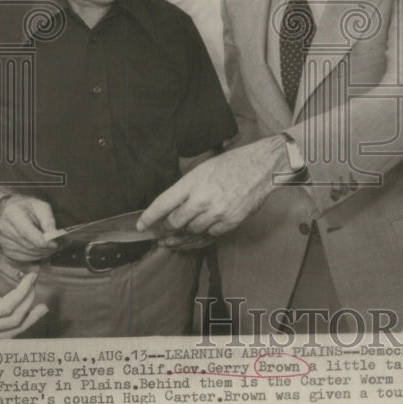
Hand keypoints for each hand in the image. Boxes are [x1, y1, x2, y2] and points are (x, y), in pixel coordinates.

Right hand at [0, 194, 58, 261]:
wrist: (11, 210)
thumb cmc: (28, 207)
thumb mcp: (41, 207)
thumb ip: (48, 220)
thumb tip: (53, 235)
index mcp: (12, 213)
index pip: (26, 232)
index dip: (42, 241)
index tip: (55, 244)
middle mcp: (5, 228)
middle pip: (28, 244)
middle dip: (46, 248)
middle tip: (59, 246)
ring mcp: (3, 240)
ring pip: (27, 253)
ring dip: (43, 253)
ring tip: (53, 248)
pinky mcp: (5, 249)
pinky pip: (23, 257)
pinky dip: (36, 256)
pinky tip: (43, 251)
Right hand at [0, 231, 47, 339]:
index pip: (6, 306)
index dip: (23, 292)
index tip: (31, 277)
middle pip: (12, 320)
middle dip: (27, 301)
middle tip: (34, 284)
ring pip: (8, 335)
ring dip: (27, 321)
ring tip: (42, 309)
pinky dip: (15, 330)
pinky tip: (22, 321)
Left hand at [137, 135, 286, 237]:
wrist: (261, 168)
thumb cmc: (232, 165)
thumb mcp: (203, 168)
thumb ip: (186, 187)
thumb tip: (171, 206)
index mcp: (192, 182)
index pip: (163, 204)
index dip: (149, 218)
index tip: (141, 226)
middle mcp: (202, 198)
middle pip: (174, 223)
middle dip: (164, 230)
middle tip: (160, 234)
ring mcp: (216, 212)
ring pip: (191, 232)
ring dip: (183, 235)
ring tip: (176, 239)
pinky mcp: (229, 223)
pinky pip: (209, 235)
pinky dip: (202, 236)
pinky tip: (196, 236)